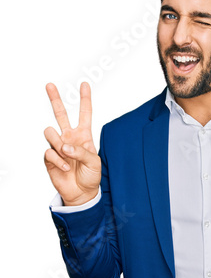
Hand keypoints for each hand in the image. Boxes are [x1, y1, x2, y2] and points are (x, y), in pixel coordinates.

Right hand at [44, 81, 100, 205]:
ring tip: (67, 156)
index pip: (85, 114)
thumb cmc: (91, 176)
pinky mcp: (49, 157)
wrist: (82, 192)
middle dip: (55, 99)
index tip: (84, 84)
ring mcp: (58, 146)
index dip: (85, 99)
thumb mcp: (94, 162)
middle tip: (50, 85)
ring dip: (58, 143)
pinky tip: (66, 168)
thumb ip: (82, 151)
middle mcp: (69, 137)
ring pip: (50, 132)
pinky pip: (49, 152)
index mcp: (84, 135)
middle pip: (60, 114)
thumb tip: (65, 146)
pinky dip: (59, 161)